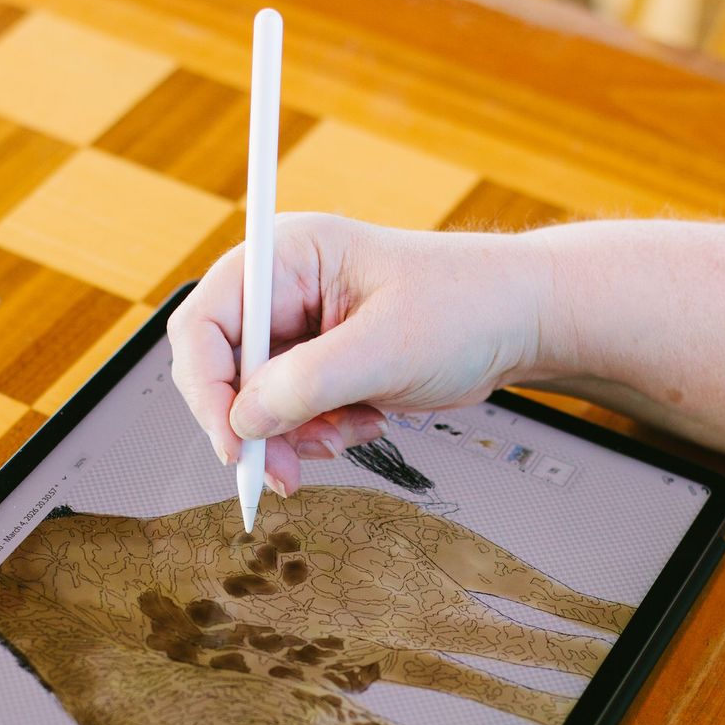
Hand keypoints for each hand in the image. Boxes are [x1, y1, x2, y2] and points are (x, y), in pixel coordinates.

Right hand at [169, 213, 557, 494]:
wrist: (519, 323)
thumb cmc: (468, 305)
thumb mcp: (386, 347)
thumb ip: (307, 384)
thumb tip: (243, 420)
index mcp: (286, 257)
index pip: (205, 322)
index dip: (207, 387)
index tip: (234, 442)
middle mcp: (282, 290)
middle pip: (221, 370)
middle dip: (253, 424)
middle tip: (283, 468)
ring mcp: (299, 330)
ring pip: (254, 404)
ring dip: (294, 435)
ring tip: (349, 430)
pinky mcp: (319, 365)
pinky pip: (290, 415)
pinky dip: (320, 434)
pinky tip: (366, 420)